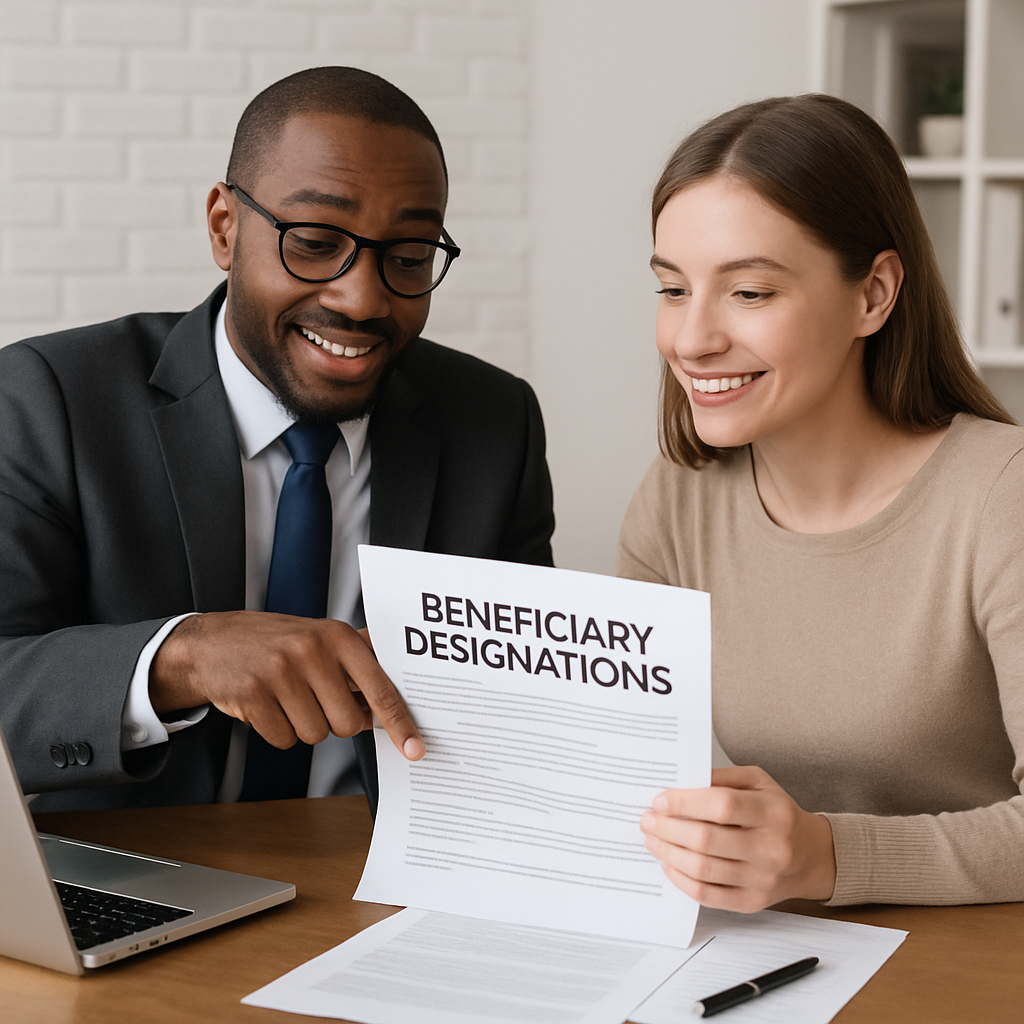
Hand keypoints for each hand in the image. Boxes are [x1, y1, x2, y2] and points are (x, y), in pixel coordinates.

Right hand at [150, 611, 423, 760]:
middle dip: (333, 721)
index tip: (416, 749)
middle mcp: (311, 650)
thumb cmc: (277, 644)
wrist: (212, 643)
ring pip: (315, 734)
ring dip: (302, 725)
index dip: (400, 722)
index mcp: (338, 636)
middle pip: (347, 723)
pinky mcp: (252, 694)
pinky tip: (266, 705)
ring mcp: (280, 672)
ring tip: (286, 697)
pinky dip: (277, 731)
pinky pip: (283, 739)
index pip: (379, 688)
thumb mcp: (321, 638)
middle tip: (313, 698)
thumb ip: (360, 663)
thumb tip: (396, 702)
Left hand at [639, 766, 835, 911]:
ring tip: (652, 840)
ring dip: (669, 853)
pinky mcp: (752, 902)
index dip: (686, 803)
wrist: (810, 855)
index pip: (723, 806)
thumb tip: (681, 782)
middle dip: (669, 829)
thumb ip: (722, 778)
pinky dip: (682, 880)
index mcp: (773, 812)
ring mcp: (762, 879)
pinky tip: (669, 864)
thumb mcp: (759, 783)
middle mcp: (771, 848)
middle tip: (648, 820)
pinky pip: (708, 895)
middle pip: (708, 840)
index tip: (660, 801)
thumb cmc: (777, 813)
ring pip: (704, 869)